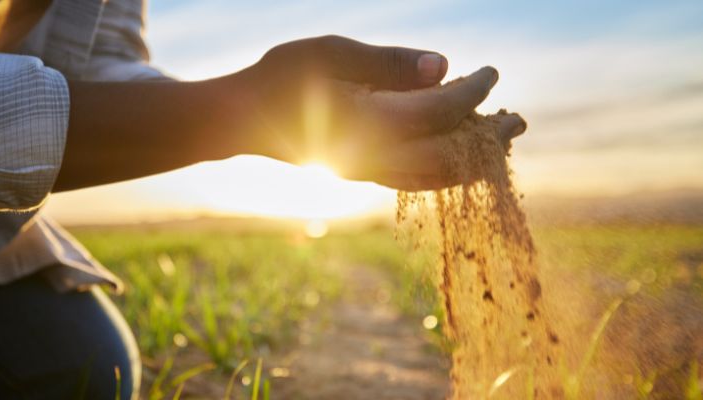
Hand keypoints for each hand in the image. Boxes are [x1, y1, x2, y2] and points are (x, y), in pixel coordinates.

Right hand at [235, 35, 525, 189]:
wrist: (240, 120)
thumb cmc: (279, 78)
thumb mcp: (328, 53)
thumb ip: (386, 61)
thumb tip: (443, 67)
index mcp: (368, 123)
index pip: (440, 111)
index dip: (473, 91)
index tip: (490, 72)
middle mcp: (371, 157)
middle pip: (448, 158)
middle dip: (487, 140)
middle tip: (518, 122)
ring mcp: (365, 172)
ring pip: (433, 179)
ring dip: (470, 162)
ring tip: (499, 145)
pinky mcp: (358, 175)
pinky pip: (412, 181)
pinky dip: (443, 170)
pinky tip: (455, 156)